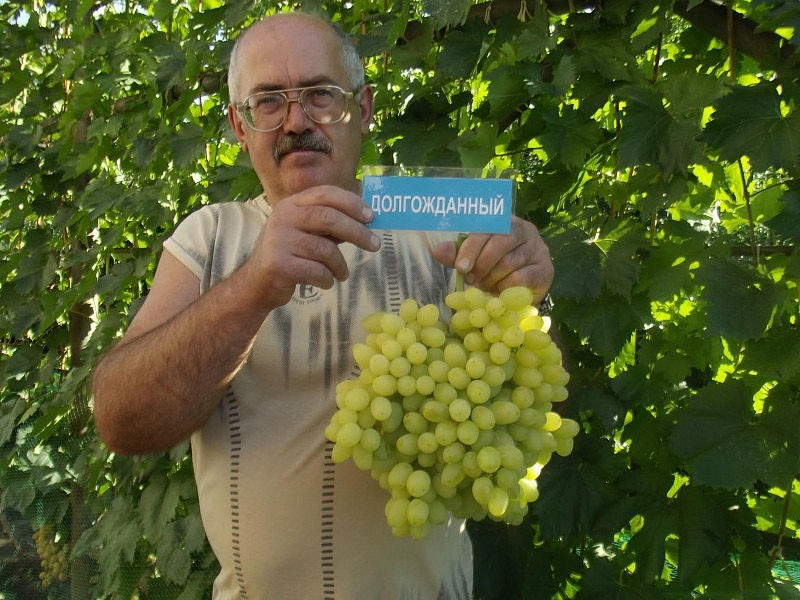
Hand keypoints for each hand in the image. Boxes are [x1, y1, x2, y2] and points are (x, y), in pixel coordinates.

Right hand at [242, 185, 379, 307]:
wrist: (257, 283)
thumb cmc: (290, 255)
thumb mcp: (307, 233)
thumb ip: (330, 225)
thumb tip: (366, 220)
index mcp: (292, 204)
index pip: (326, 194)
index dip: (351, 203)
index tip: (371, 216)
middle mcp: (284, 217)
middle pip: (329, 218)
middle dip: (357, 232)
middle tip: (375, 245)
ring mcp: (279, 240)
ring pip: (325, 250)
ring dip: (340, 265)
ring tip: (341, 273)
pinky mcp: (279, 264)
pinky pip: (316, 271)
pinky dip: (327, 279)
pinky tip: (325, 282)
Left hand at [431, 216, 552, 302]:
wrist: (519, 289)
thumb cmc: (492, 268)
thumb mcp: (472, 259)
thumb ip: (456, 254)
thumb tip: (438, 251)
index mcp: (503, 221)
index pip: (486, 227)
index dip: (471, 247)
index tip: (460, 267)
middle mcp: (524, 230)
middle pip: (500, 242)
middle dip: (482, 264)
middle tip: (472, 280)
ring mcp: (538, 249)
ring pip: (510, 261)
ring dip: (492, 278)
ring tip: (484, 285)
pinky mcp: (546, 269)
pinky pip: (522, 277)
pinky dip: (507, 286)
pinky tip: (501, 291)